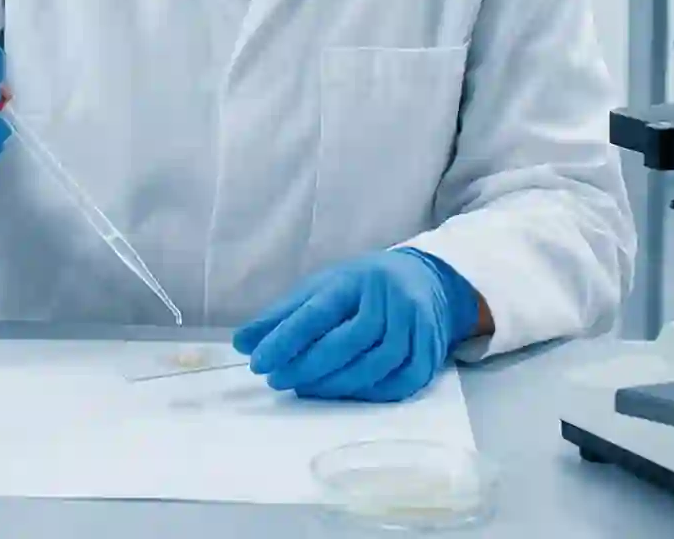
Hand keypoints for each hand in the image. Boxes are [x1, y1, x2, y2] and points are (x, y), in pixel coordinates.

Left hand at [232, 249, 478, 402]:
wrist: (426, 280)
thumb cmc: (361, 288)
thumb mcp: (320, 288)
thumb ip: (282, 316)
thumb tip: (242, 343)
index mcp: (354, 279)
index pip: (317, 312)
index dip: (285, 339)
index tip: (258, 363)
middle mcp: (388, 299)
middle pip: (347, 341)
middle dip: (308, 366)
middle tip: (277, 381)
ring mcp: (414, 325)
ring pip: (376, 364)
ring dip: (336, 385)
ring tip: (305, 390)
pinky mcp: (431, 350)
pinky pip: (401, 382)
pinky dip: (370, 393)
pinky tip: (345, 395)